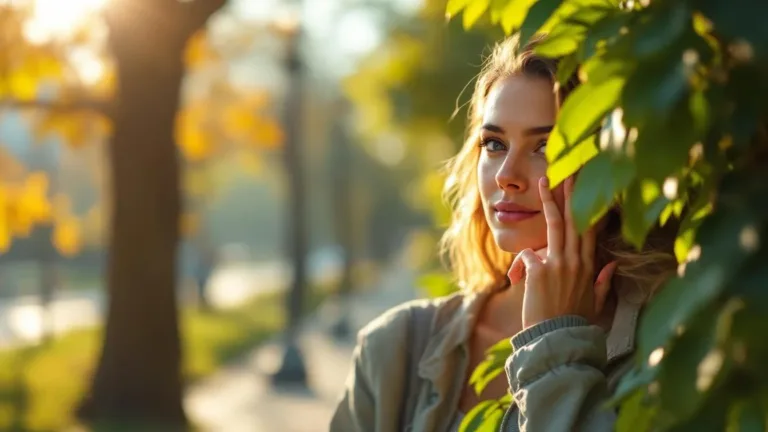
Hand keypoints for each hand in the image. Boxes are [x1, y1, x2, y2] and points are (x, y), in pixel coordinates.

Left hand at [508, 176, 617, 328]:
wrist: (557, 340)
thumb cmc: (573, 324)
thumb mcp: (594, 303)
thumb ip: (603, 282)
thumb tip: (612, 264)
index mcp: (589, 266)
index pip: (590, 229)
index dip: (588, 206)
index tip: (588, 187)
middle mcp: (576, 261)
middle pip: (575, 219)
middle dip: (571, 193)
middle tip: (569, 171)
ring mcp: (558, 264)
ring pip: (554, 225)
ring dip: (548, 201)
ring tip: (542, 182)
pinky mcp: (540, 271)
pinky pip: (528, 255)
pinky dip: (521, 264)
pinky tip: (518, 279)